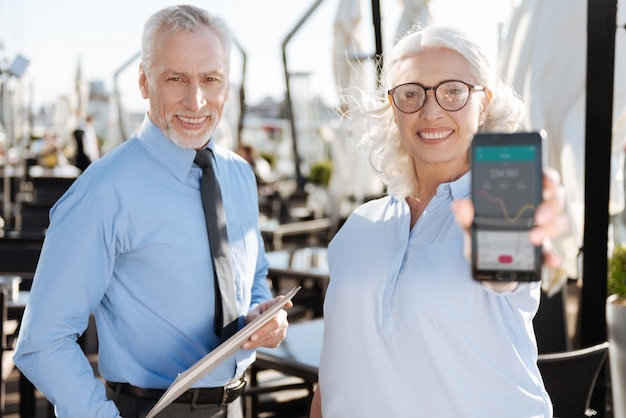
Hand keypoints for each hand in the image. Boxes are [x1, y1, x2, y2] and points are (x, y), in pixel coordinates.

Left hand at [241, 296, 291, 349]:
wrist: (257, 324)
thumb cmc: (256, 315)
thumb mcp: (253, 312)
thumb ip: (254, 315)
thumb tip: (255, 322)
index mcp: (277, 307)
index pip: (282, 302)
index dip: (286, 303)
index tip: (288, 304)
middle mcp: (283, 319)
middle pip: (275, 324)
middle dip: (262, 332)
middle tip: (251, 337)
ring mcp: (282, 330)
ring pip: (271, 337)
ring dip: (257, 341)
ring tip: (245, 344)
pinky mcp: (278, 340)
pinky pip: (268, 343)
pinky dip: (258, 344)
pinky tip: (249, 345)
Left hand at [452, 167, 567, 268]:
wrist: (486, 267)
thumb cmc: (483, 240)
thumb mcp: (471, 227)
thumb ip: (466, 216)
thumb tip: (459, 205)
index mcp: (521, 198)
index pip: (541, 180)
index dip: (548, 178)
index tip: (545, 181)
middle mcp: (536, 211)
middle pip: (555, 200)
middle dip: (551, 207)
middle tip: (538, 217)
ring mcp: (541, 231)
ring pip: (558, 223)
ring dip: (550, 229)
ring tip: (534, 238)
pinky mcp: (543, 252)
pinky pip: (553, 252)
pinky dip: (553, 256)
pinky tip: (550, 259)